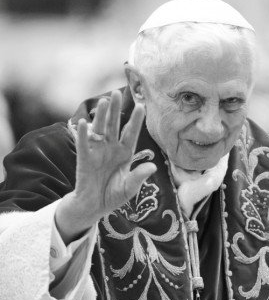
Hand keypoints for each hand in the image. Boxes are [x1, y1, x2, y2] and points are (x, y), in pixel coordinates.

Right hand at [55, 91, 155, 242]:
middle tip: (117, 93)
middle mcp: (112, 149)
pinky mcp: (84, 159)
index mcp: (125, 153)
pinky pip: (84, 144)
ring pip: (100, 130)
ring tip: (104, 102)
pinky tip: (85, 122)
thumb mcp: (130, 188)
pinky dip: (84, 134)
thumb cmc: (114, 195)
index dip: (136, 121)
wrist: (94, 206)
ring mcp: (98, 152)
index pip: (131, 133)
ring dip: (101, 116)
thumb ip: (139, 177)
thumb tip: (153, 166)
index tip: (142, 106)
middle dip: (116, 110)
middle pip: (114, 126)